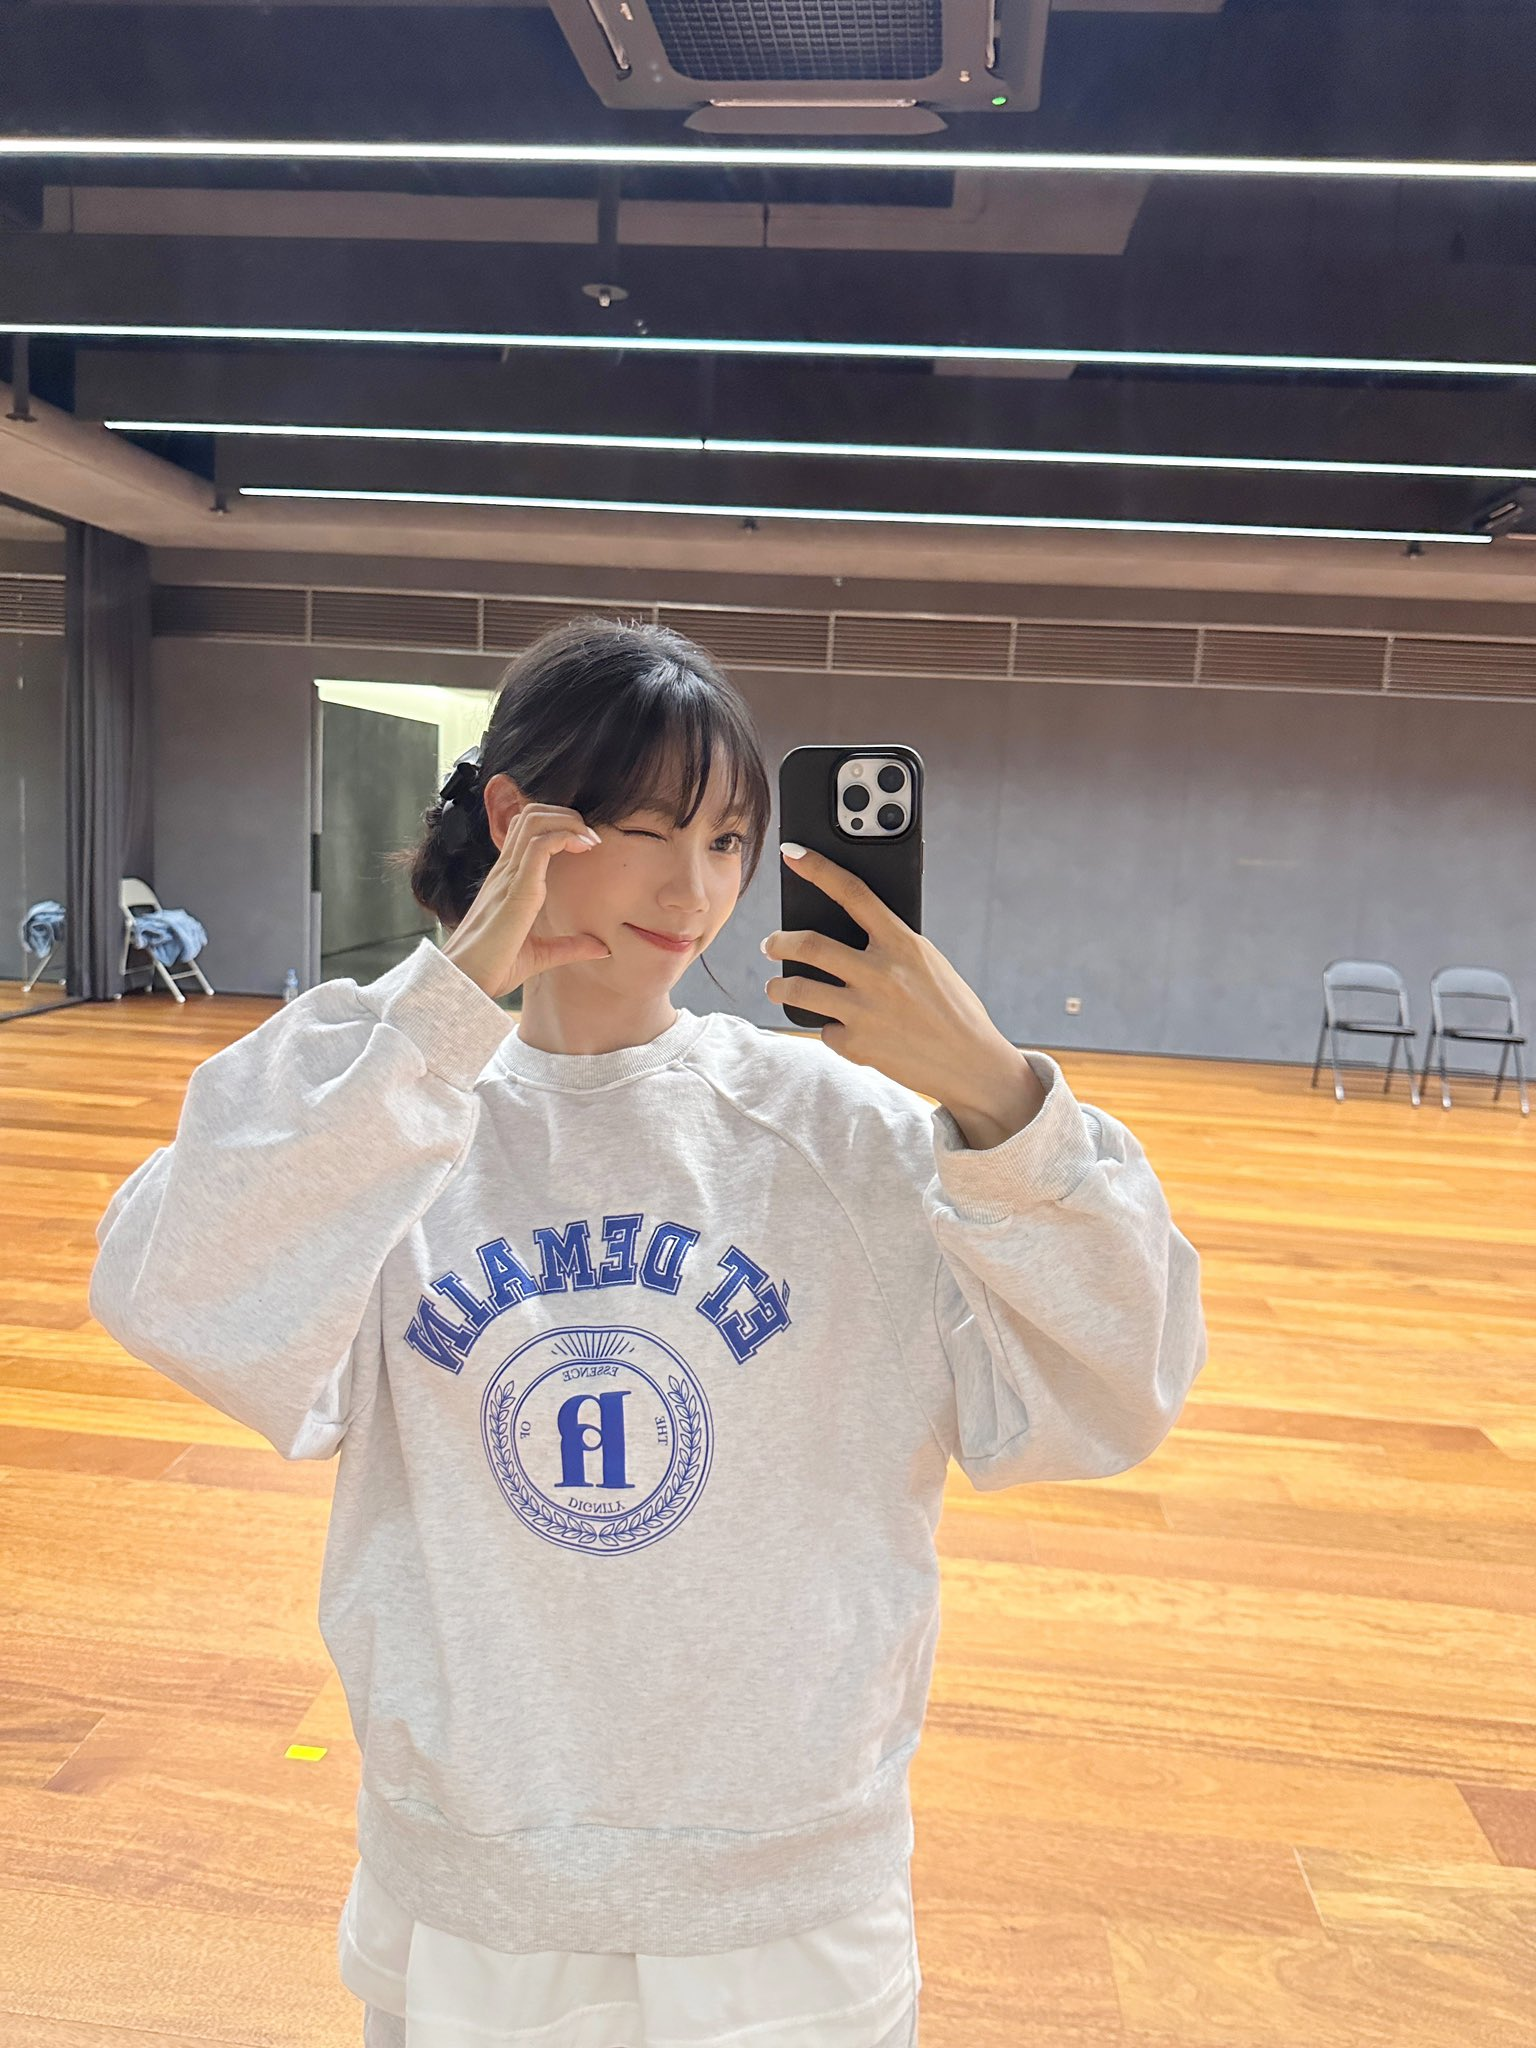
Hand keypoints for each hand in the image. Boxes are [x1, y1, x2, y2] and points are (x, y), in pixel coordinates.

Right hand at [441, 799, 610, 1000]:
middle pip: (531, 815)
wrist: (467, 982)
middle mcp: (506, 871)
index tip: (587, 845)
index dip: (559, 825)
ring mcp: (508, 877)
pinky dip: (565, 837)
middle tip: (591, 838)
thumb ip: (569, 947)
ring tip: (590, 841)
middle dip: (567, 815)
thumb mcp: (540, 955)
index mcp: (508, 880)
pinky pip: (539, 846)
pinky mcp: (516, 890)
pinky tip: (584, 849)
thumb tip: (601, 947)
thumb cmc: (493, 968)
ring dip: (568, 821)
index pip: (527, 830)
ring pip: (534, 821)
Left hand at [761, 845, 1045, 1142]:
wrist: (972, 1065)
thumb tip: (848, 934)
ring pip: (797, 989)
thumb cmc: (953, 1009)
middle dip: (778, 942)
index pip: (852, 893)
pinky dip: (828, 1028)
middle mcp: (881, 973)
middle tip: (771, 944)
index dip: (818, 869)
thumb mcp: (929, 963)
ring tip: (777, 987)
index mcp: (903, 943)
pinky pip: (824, 1029)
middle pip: (808, 945)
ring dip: (778, 987)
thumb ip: (892, 946)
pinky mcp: (857, 1045)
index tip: (792, 855)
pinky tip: (839, 1029)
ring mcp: (865, 1010)